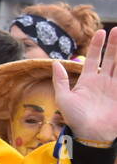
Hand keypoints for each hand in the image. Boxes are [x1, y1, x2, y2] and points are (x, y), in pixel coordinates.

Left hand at [55, 28, 116, 144]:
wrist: (91, 134)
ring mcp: (114, 86)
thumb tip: (54, 62)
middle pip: (110, 58)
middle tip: (116, 30)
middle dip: (113, 44)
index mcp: (88, 80)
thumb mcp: (63, 98)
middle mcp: (103, 81)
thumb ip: (60, 80)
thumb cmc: (76, 118)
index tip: (100, 33)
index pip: (93, 58)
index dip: (97, 46)